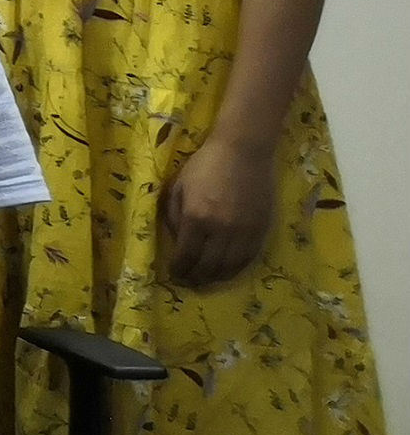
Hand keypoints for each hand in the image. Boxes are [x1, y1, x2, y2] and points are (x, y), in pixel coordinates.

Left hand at [159, 128, 280, 290]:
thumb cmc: (205, 165)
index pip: (186, 255)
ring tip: (206, 280)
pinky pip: (248, 258)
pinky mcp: (261, 229)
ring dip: (216, 277)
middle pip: (208, 266)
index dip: (178, 269)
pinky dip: (236, 269)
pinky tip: (227, 270)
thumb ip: (174, 215)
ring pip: (230, 266)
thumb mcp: (179, 186)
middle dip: (195, 278)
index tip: (173, 274)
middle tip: (188, 282)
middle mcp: (221, 229)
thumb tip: (176, 240)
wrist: (243, 151)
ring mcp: (244, 231)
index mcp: (197, 217)